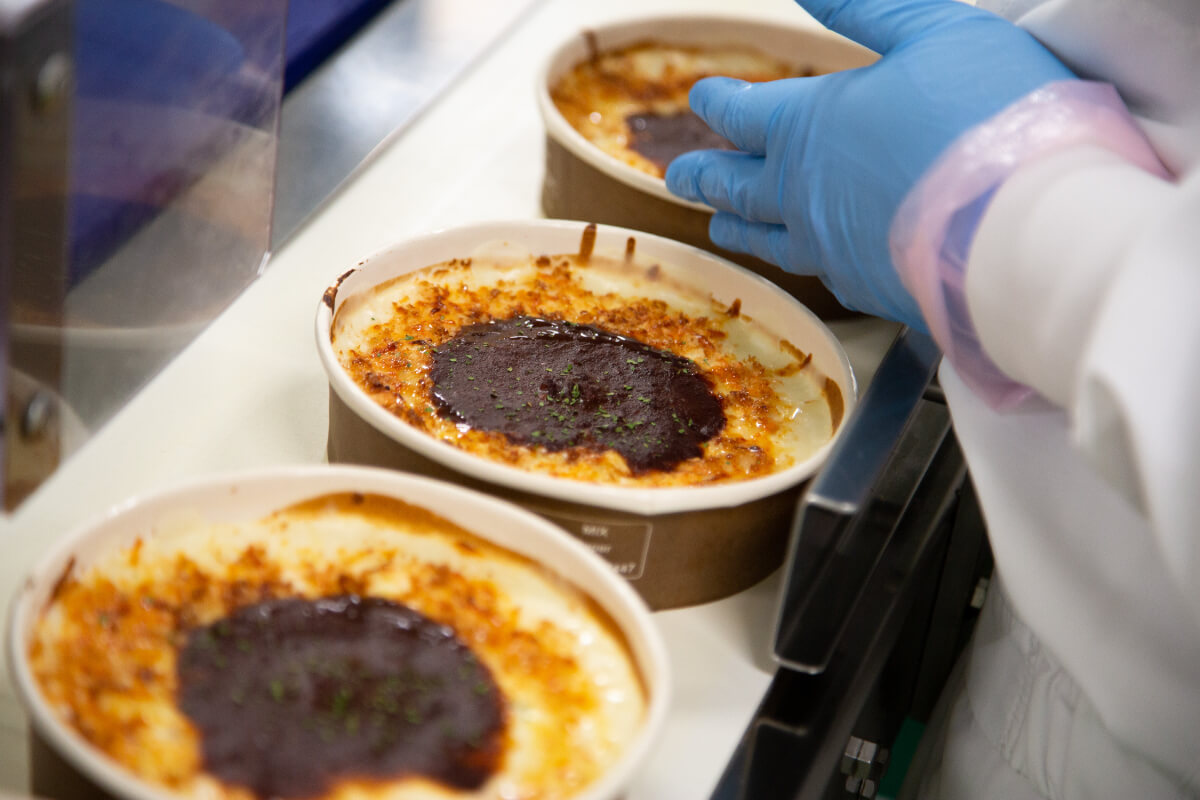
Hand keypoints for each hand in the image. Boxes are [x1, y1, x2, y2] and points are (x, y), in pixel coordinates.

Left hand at [665, 0, 1073, 327]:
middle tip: (680, 177)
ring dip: (739, 227)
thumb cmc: (988, 116)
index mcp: (808, 126)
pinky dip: (803, 263)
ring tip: (721, 227)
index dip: (719, 102)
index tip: (703, 97)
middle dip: (705, 175)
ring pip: (767, 239)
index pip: (742, 113)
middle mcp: (803, 194)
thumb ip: (865, 8)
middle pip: (736, 185)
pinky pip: (821, 274)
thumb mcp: (931, 30)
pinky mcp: (868, 289)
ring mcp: (832, 248)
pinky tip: (809, 263)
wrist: (1029, 228)